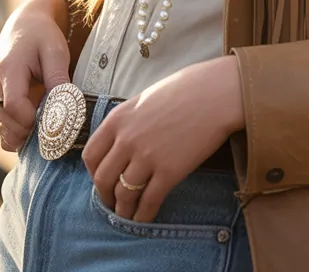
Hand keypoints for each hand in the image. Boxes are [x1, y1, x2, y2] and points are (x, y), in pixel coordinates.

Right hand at [0, 0, 71, 150]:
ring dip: (21, 132)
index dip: (32, 120)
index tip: (52, 120)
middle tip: (53, 127)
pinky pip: (1, 122)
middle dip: (28, 130)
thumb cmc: (43, 36)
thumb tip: (64, 110)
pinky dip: (16, 129)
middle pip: (5, 121)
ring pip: (1, 126)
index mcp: (8, 69)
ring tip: (44, 123)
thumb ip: (58, 79)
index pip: (14, 107)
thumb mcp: (56, 52)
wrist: (25, 23)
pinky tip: (34, 122)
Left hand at [83, 55, 244, 221]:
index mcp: (118, 119)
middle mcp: (127, 139)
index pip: (91, 155)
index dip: (93, 173)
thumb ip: (130, 122)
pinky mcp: (169, 172)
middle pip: (103, 179)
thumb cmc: (185, 90)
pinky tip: (144, 218)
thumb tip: (123, 142)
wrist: (216, 93)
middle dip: (106, 196)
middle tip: (113, 203)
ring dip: (123, 210)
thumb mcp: (146, 99)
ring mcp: (147, 157)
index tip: (101, 180)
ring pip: (124, 195)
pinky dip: (143, 215)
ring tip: (127, 215)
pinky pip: (148, 202)